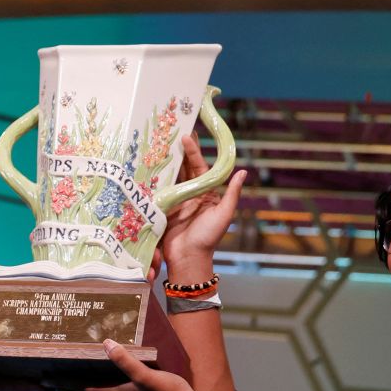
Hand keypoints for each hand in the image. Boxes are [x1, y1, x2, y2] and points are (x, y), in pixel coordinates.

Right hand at [159, 133, 247, 277]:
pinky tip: (148, 166)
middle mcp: (191, 194)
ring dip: (166, 161)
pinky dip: (154, 178)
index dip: (194, 152)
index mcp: (206, 193)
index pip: (200, 167)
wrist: (189, 259)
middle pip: (184, 168)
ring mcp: (175, 200)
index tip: (187, 136)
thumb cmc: (209, 238)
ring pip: (171, 176)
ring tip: (158, 144)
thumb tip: (243, 172)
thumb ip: (231, 194)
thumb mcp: (223, 214)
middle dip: (179, 151)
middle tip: (172, 131)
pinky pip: (158, 190)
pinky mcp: (162, 208)